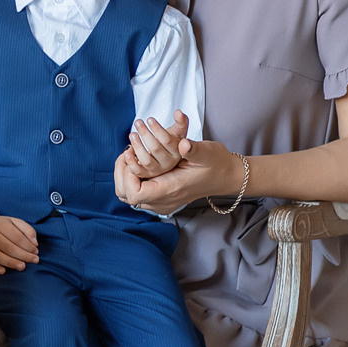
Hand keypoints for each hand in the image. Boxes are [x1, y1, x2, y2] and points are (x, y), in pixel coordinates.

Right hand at [0, 211, 39, 273]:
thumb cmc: (0, 226)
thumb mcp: (14, 222)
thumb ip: (27, 230)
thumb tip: (35, 243)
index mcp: (1, 225)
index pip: (17, 237)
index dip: (28, 246)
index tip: (36, 252)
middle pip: (8, 247)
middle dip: (23, 255)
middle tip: (34, 260)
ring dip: (10, 263)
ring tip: (22, 267)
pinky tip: (3, 271)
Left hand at [115, 139, 243, 216]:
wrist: (226, 175)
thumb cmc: (216, 162)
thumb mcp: (206, 152)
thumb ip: (193, 149)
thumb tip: (183, 144)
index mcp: (171, 190)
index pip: (135, 194)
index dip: (126, 175)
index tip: (131, 155)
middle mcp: (163, 200)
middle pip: (126, 196)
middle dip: (121, 172)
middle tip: (127, 151)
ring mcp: (162, 202)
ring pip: (129, 196)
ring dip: (124, 175)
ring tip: (130, 154)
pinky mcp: (162, 198)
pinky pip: (137, 193)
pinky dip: (132, 178)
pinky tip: (137, 161)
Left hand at [123, 112, 190, 180]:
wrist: (164, 156)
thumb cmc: (170, 141)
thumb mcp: (177, 132)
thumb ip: (181, 122)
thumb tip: (178, 112)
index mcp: (177, 151)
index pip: (167, 140)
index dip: (157, 129)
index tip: (149, 119)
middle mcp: (169, 163)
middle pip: (155, 149)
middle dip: (145, 134)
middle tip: (138, 122)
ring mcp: (158, 170)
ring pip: (146, 160)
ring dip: (137, 146)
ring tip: (132, 134)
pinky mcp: (147, 175)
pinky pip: (138, 171)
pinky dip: (131, 161)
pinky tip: (127, 151)